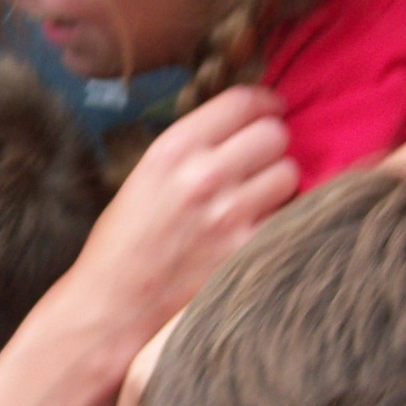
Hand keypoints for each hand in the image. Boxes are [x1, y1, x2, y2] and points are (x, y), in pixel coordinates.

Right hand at [68, 87, 295, 348]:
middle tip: (262, 158)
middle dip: (272, 142)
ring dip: (279, 181)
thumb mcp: (147, 174)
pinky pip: (290, 215)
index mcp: (173, 149)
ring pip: (288, 173)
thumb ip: (194, 146)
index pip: (242, 102)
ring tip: (258, 196)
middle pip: (274, 134)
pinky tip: (260, 225)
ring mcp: (230, 215)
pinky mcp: (247, 251)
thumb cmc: (125, 240)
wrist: (115, 304)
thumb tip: (244, 125)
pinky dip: (281, 217)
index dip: (265, 101)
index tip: (272, 109)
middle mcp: (204, 175)